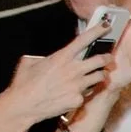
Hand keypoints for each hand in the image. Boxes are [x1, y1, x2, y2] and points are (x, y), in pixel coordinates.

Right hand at [0, 36, 115, 123]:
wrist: (23, 105)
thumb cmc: (24, 84)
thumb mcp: (30, 62)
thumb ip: (45, 58)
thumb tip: (49, 58)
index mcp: (60, 58)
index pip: (83, 40)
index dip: (97, 31)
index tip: (106, 26)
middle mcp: (72, 70)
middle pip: (100, 60)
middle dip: (106, 57)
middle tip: (108, 58)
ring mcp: (77, 85)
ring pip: (99, 77)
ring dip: (99, 75)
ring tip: (95, 76)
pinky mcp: (78, 99)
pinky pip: (89, 93)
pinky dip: (86, 92)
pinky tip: (77, 92)